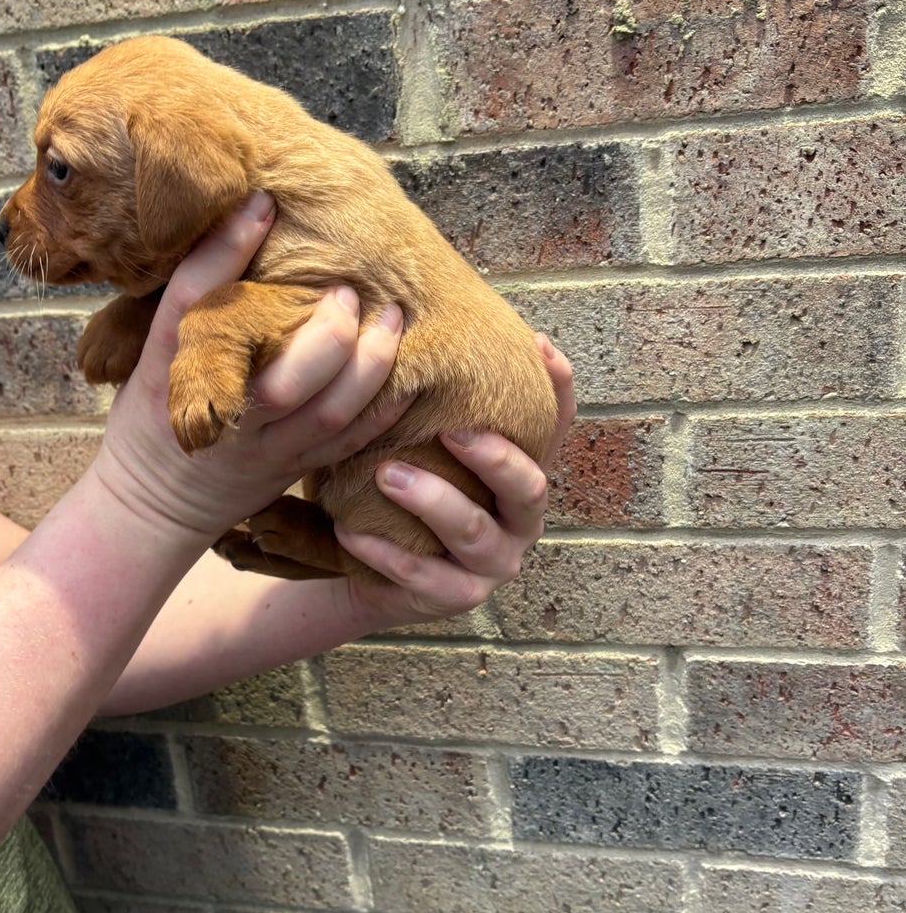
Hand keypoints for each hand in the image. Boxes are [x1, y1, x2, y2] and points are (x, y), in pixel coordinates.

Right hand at [94, 192, 408, 543]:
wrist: (149, 508)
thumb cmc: (149, 419)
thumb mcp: (147, 359)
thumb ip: (187, 306)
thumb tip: (235, 226)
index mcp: (171, 376)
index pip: (196, 305)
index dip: (228, 249)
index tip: (264, 202)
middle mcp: (222, 417)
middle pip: (283, 378)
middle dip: (330, 331)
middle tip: (348, 290)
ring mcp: (262, 451)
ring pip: (328, 413)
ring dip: (371, 363)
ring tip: (392, 317)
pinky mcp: (290, 472)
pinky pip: (346, 444)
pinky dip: (382, 408)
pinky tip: (405, 371)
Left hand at [336, 335, 575, 623]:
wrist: (365, 568)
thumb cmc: (399, 488)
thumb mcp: (419, 441)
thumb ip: (435, 400)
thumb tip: (413, 315)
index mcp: (521, 477)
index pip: (556, 430)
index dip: (560, 391)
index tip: (540, 346)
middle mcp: (519, 522)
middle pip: (531, 487)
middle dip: (494, 458)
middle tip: (451, 430)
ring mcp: (492, 565)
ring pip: (474, 531)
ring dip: (431, 500)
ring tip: (387, 474)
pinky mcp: (455, 598)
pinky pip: (424, 577)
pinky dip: (387, 553)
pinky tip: (352, 531)